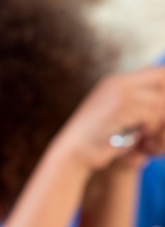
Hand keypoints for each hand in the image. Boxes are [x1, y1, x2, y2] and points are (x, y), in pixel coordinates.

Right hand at [48, 66, 164, 175]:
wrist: (71, 154)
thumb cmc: (97, 142)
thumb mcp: (117, 117)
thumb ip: (137, 104)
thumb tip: (163, 103)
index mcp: (115, 82)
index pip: (158, 72)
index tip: (161, 112)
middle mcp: (117, 82)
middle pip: (162, 80)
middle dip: (164, 105)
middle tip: (157, 126)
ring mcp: (118, 93)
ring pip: (160, 102)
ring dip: (158, 123)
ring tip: (146, 135)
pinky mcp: (120, 107)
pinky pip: (151, 115)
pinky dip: (149, 129)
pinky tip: (138, 137)